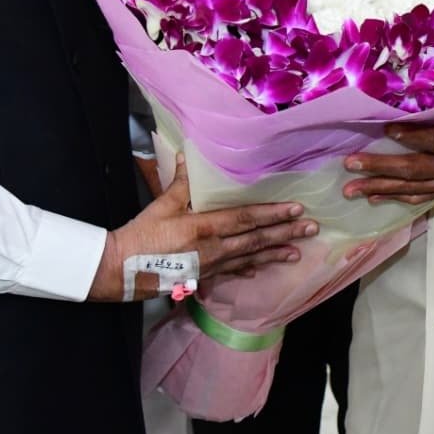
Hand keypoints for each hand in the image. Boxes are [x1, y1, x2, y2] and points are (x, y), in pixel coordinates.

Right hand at [89, 154, 317, 301]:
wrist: (121, 269)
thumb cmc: (141, 235)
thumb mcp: (162, 204)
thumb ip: (182, 183)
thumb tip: (189, 156)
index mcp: (205, 227)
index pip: (246, 219)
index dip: (273, 214)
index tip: (296, 211)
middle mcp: (214, 249)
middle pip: (256, 240)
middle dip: (285, 234)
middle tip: (311, 229)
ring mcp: (210, 266)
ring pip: (249, 258)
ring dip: (275, 254)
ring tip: (297, 253)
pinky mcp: (203, 277)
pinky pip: (231, 272)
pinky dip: (248, 269)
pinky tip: (260, 269)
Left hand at [342, 83, 433, 205]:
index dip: (416, 138)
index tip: (388, 130)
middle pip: (416, 170)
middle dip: (381, 169)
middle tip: (350, 164)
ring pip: (412, 187)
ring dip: (380, 188)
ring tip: (350, 189)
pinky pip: (419, 196)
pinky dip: (395, 198)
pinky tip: (373, 198)